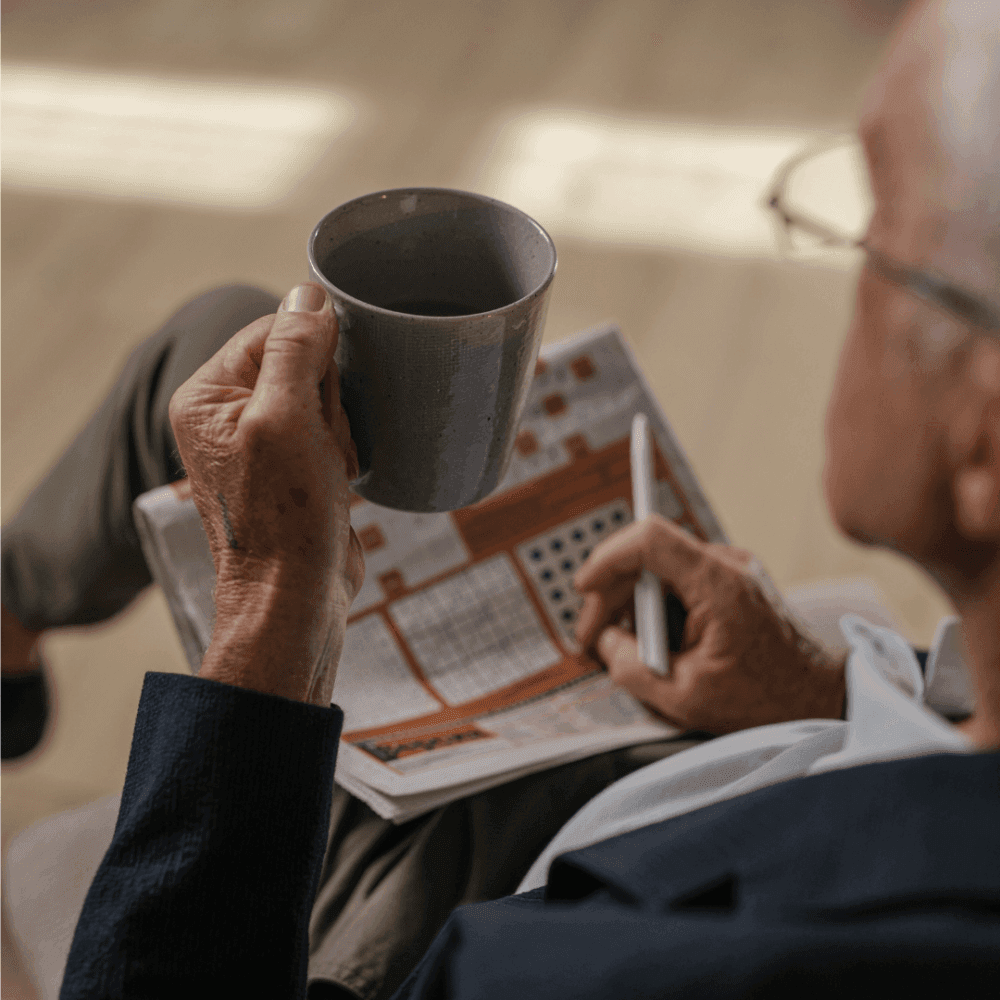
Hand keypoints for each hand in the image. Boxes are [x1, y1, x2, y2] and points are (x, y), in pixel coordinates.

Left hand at [168, 283, 364, 705]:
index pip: (273, 329)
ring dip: (342, 429)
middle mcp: (227, 414)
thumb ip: (294, 348)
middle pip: (302, 363)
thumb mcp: (287, 418)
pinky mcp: (291, 466)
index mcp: (206, 394)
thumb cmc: (285, 515)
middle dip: (329, 400)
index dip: (314, 356)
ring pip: (324, 398)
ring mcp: (260, 442)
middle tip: (323, 445)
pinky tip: (338, 479)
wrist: (295, 595)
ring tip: (330, 469)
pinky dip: (345, 450)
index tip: (322, 401)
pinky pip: (331, 431)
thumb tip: (309, 291)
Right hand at [573, 514, 845, 733]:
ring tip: (626, 647)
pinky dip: (658, 605)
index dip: (608, 557)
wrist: (820, 698)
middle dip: (612, 592)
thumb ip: (631, 668)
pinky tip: (656, 642)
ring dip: (634, 602)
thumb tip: (605, 642)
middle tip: (593, 636)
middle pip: (648, 554)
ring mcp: (732, 568)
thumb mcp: (685, 696)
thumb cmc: (766, 699)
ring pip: (660, 568)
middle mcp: (727, 564)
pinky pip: (679, 580)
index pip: (650, 539)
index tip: (585, 587)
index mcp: (718, 585)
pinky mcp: (733, 580)